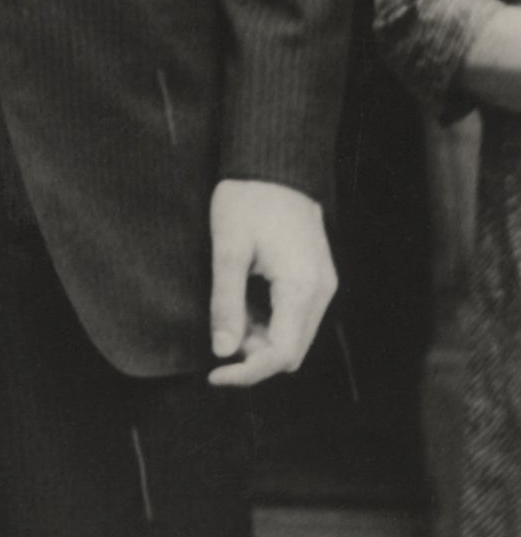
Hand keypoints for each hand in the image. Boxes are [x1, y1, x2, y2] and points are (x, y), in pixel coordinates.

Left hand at [206, 179, 336, 388]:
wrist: (274, 162)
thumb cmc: (247, 199)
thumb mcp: (228, 249)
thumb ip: (227, 303)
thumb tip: (223, 351)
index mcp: (301, 288)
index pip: (280, 354)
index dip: (247, 372)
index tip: (214, 374)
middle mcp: (321, 292)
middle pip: (292, 352)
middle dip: (254, 355)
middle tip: (221, 333)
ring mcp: (322, 284)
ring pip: (295, 336)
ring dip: (262, 338)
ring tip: (230, 311)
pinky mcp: (317, 276)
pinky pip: (297, 316)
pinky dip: (271, 321)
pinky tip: (246, 300)